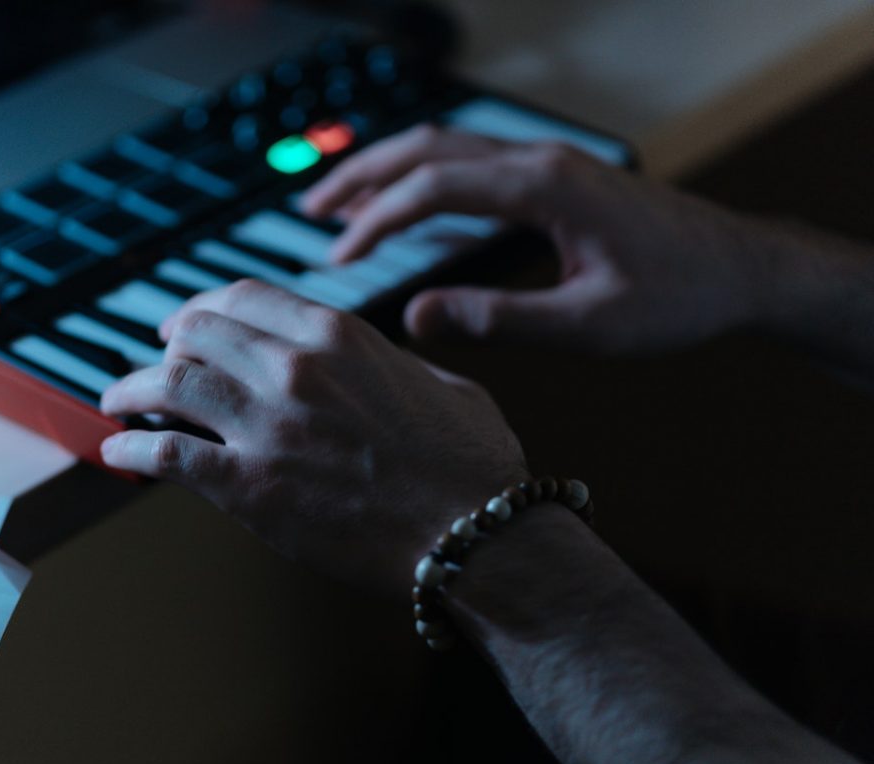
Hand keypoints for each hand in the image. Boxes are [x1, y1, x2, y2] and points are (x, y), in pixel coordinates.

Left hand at [98, 280, 526, 594]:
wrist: (473, 537)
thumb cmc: (469, 465)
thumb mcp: (442, 383)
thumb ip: (393, 361)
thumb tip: (378, 357)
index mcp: (337, 335)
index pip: (242, 297)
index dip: (202, 306)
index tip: (185, 324)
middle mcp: (293, 368)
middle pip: (195, 333)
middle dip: (165, 346)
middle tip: (151, 364)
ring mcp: (267, 427)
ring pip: (168, 384)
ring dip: (131, 390)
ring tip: (116, 403)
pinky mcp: (250, 487)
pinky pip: (168, 456)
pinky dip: (132, 452)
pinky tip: (118, 455)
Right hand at [301, 124, 786, 354]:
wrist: (743, 270)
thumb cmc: (679, 297)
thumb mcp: (588, 325)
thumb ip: (500, 321)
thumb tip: (417, 317)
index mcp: (545, 187)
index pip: (434, 187)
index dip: (377, 219)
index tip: (336, 257)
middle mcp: (540, 161)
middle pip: (428, 147)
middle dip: (363, 176)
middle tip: (310, 211)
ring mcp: (548, 163)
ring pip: (447, 148)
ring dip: (389, 172)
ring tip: (338, 204)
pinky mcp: (555, 177)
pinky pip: (472, 164)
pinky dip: (425, 180)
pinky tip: (408, 208)